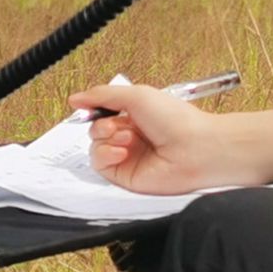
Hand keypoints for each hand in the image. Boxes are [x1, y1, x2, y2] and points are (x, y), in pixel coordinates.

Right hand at [72, 81, 255, 195]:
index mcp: (135, 116)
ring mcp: (128, 157)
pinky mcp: (125, 176)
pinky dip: (105, 154)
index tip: (87, 106)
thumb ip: (102, 95)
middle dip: (102, 124)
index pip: (102, 113)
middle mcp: (130, 137)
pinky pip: (99, 164)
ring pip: (95, 147)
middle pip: (96, 130)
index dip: (94, 110)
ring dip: (105, 138)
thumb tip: (77, 98)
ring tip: (127, 137)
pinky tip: (122, 150)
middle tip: (118, 124)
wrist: (196, 148)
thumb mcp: (136, 95)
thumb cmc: (176, 120)